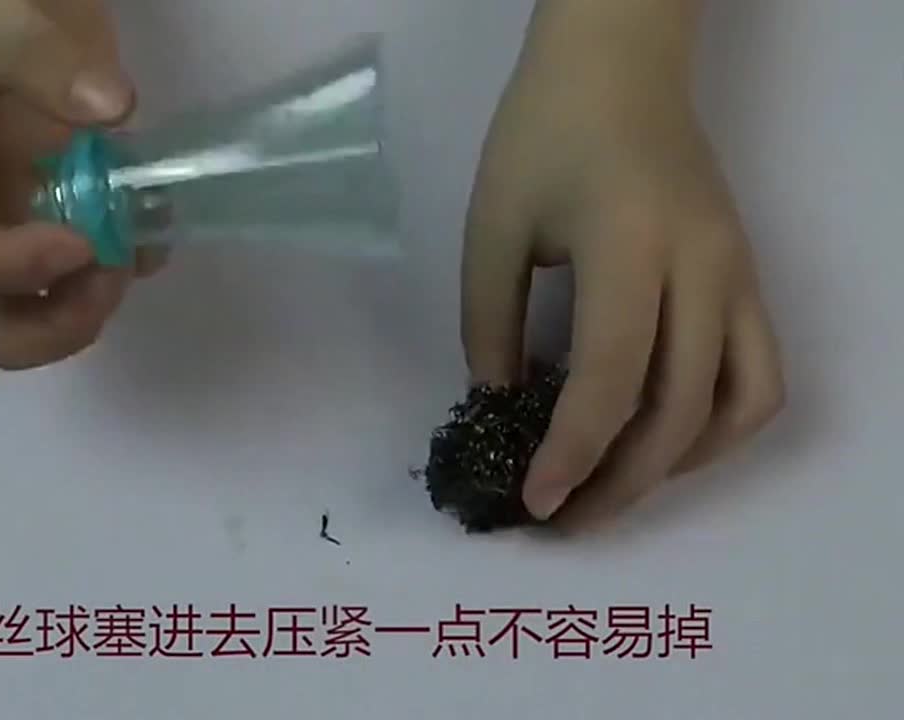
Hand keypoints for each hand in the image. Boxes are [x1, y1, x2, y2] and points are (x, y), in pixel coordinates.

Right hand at [0, 0, 165, 370]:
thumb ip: (34, 54)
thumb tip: (109, 108)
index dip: (18, 269)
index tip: (85, 240)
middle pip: (0, 324)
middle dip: (63, 317)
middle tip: (113, 265)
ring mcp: (18, 225)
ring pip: (51, 312)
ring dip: (101, 295)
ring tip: (140, 233)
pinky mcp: (65, 214)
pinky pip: (97, 269)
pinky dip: (132, 260)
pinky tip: (155, 215)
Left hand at [461, 0, 784, 531]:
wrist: (618, 66)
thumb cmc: (542, 134)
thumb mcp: (493, 226)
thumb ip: (489, 322)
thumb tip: (500, 404)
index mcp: (630, 246)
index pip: (611, 378)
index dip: (571, 452)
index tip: (532, 502)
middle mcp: (702, 268)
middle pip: (683, 410)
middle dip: (622, 482)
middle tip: (565, 519)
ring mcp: (737, 273)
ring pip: (741, 404)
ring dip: (680, 464)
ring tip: (615, 487)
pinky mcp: (747, 276)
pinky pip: (759, 372)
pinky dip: (720, 425)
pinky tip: (664, 439)